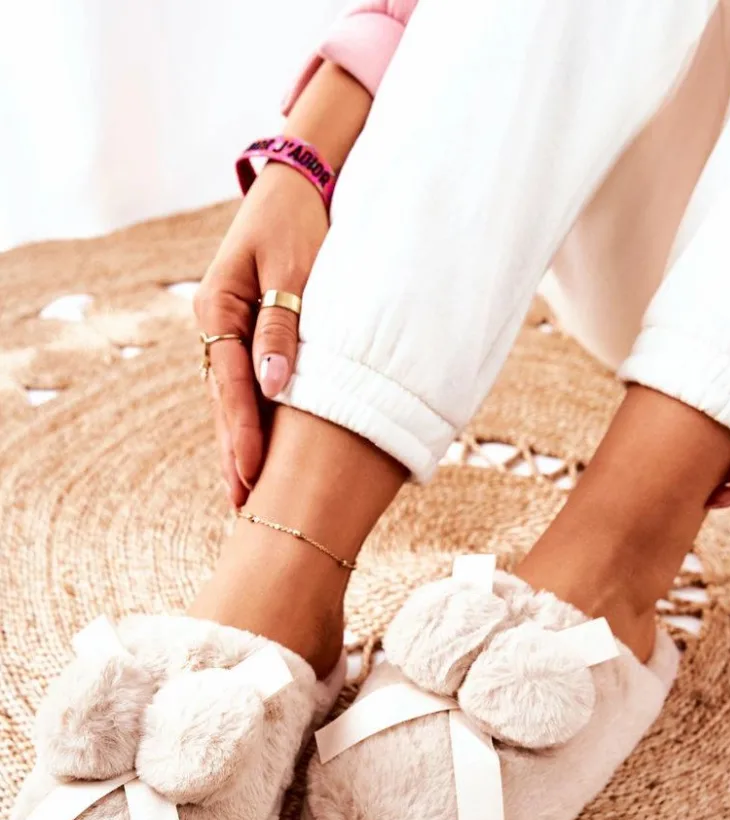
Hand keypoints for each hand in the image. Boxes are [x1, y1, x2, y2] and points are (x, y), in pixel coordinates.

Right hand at [195, 163, 328, 505]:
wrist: (297, 186)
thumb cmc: (297, 221)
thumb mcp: (294, 268)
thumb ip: (282, 326)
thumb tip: (274, 386)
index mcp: (218, 306)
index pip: (232, 382)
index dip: (243, 431)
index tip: (252, 473)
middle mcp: (214, 324)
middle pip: (225, 400)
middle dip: (235, 452)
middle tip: (244, 506)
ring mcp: (226, 332)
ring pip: (232, 398)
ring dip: (239, 444)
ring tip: (246, 494)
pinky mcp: (246, 334)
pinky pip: (245, 386)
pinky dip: (251, 420)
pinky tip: (256, 453)